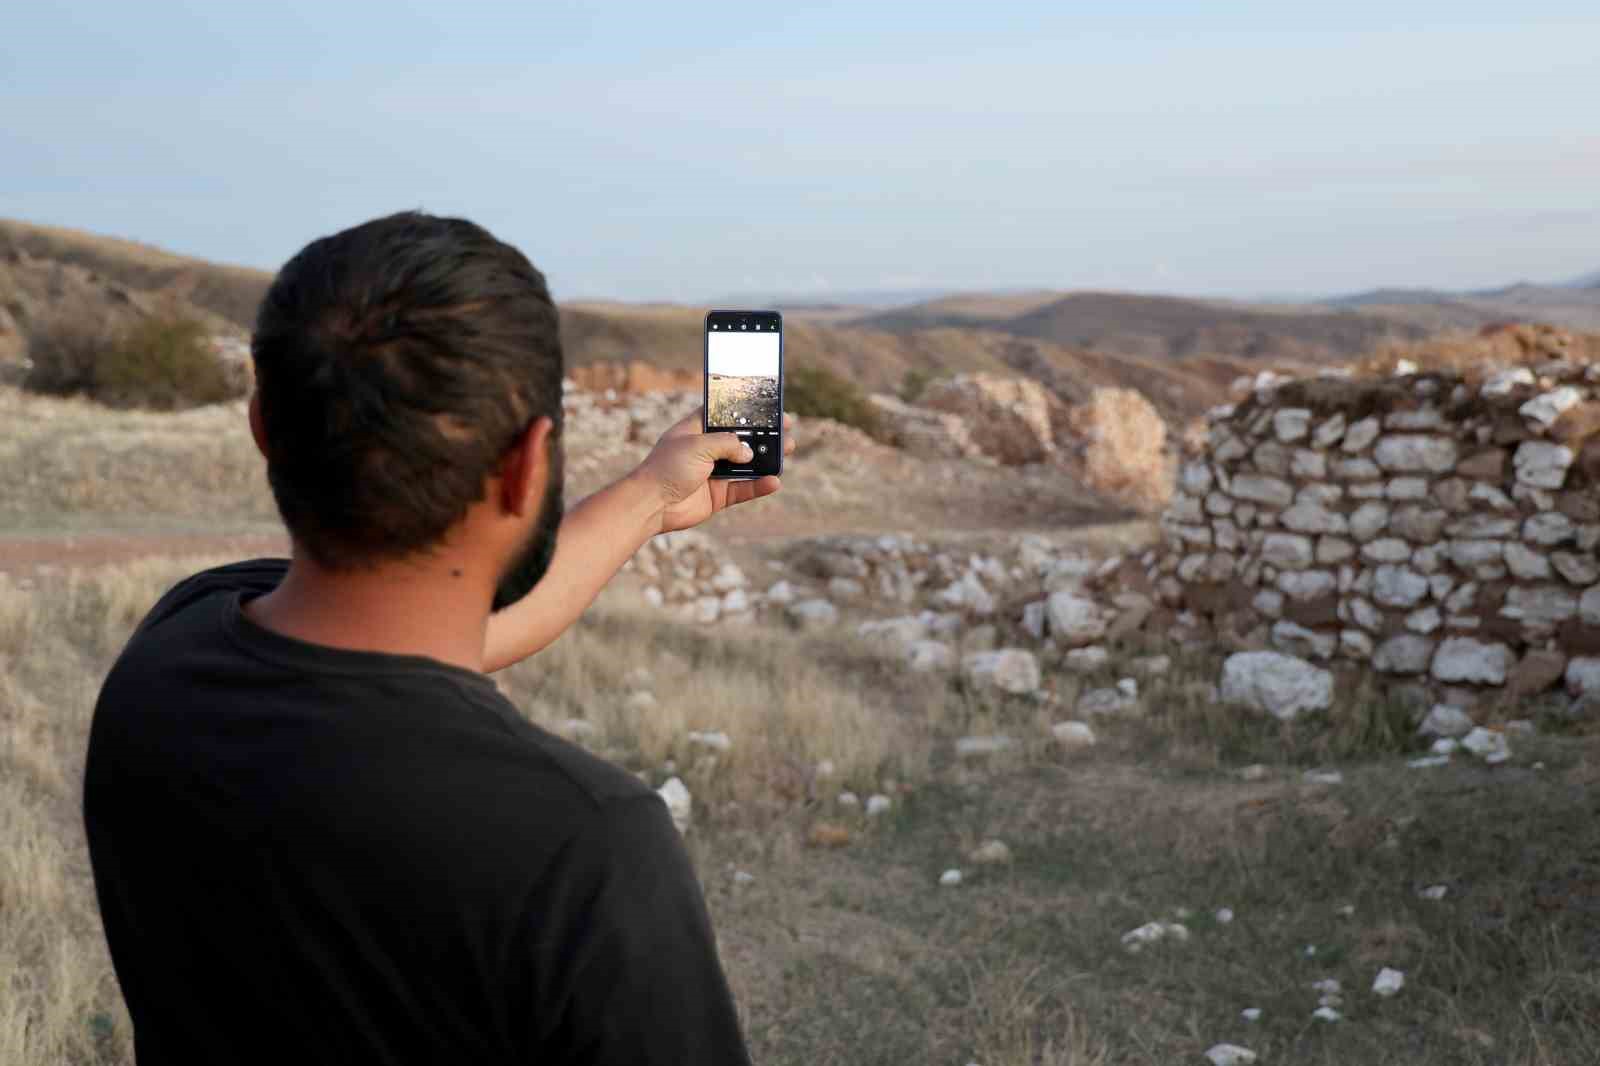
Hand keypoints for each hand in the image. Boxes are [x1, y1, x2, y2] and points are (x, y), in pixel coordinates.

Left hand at [632, 410, 796, 534]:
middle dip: (764, 435)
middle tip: (786, 428)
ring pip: (747, 464)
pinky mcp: (718, 495)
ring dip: (767, 458)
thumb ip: (728, 443)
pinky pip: (744, 488)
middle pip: (742, 439)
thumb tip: (749, 452)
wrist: (651, 504)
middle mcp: (707, 450)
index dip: (746, 410)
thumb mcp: (698, 444)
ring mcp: (713, 472)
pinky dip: (759, 485)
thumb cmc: (667, 467)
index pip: (725, 414)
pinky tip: (774, 481)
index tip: (768, 406)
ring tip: (788, 450)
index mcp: (697, 430)